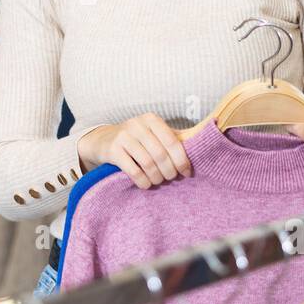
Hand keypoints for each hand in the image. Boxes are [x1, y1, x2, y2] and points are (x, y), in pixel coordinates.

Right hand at [76, 113, 192, 189]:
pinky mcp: (112, 150)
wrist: (103, 140)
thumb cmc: (136, 139)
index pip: (173, 141)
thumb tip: (200, 147)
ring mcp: (123, 137)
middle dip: (169, 171)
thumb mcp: (152, 133)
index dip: (182, 160)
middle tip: (171, 178)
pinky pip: (133, 171)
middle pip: (161, 154)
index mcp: (151, 119)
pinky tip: (146, 184)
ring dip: (157, 177)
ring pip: (148, 163)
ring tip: (159, 181)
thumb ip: (173, 138)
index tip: (186, 173)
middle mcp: (137, 125)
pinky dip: (143, 181)